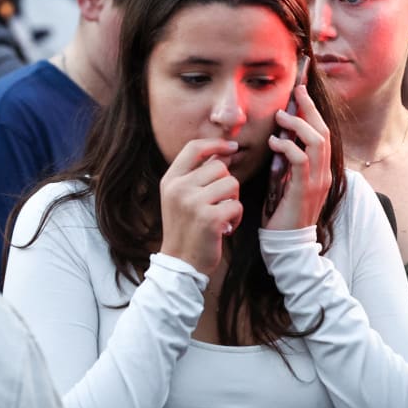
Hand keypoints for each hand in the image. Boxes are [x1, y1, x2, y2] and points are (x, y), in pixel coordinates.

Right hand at [158, 138, 242, 274]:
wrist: (180, 263)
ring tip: (221, 215)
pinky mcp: (209, 218)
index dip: (216, 144)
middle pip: (220, 166)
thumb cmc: (185, 228)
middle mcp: (179, 188)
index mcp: (170, 180)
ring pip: (232, 183)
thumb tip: (223, 153)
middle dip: (226, 183)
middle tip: (218, 203)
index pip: (194, 148)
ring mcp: (193, 203)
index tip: (231, 147)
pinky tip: (225, 227)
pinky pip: (237, 205)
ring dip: (233, 200)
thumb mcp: (179, 197)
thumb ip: (196, 175)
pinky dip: (236, 217)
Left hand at [263, 85, 331, 230]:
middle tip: (297, 92)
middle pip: (323, 132)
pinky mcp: (304, 190)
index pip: (322, 133)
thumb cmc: (283, 212)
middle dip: (310, 109)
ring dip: (298, 125)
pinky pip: (301, 160)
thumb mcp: (287, 181)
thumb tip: (279, 140)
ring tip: (280, 117)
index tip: (301, 93)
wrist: (288, 243)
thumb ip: (288, 163)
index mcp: (322, 170)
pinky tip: (274, 143)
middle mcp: (325, 173)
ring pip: (316, 142)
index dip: (313, 112)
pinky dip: (288, 147)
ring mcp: (317, 181)